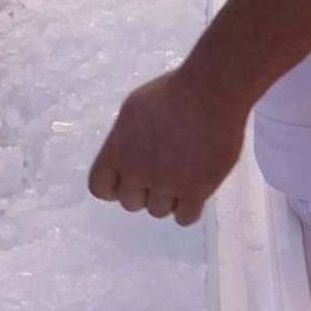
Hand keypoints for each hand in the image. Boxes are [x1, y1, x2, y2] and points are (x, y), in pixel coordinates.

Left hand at [88, 62, 244, 227]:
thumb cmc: (173, 92)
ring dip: (169, 199)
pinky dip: (189, 208)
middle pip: (131, 203)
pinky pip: (185, 218)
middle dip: (145, 192)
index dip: (115, 188)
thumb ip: (123, 139)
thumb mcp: (133, 109)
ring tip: (183, 176)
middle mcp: (137, 171)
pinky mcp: (196, 190)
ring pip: (159, 212)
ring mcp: (167, 183)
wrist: (210, 92)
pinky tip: (196, 191)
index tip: (130, 180)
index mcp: (117, 150)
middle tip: (163, 174)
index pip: (100, 188)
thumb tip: (124, 156)